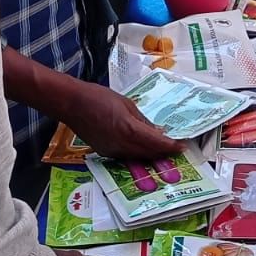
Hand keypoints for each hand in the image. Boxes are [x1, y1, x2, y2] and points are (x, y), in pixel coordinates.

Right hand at [65, 79, 183, 159]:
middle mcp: (121, 145)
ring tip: (164, 150)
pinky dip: (138, 153)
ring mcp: (112, 151)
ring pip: (137, 157)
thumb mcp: (127, 104)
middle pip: (148, 154)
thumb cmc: (100, 97)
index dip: (170, 146)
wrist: (73, 104)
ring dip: (151, 155)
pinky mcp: (105, 153)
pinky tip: (144, 148)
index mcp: (128, 129)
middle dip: (163, 153)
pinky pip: (126, 156)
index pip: (155, 142)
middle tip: (176, 149)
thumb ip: (143, 121)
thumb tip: (158, 131)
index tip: (182, 147)